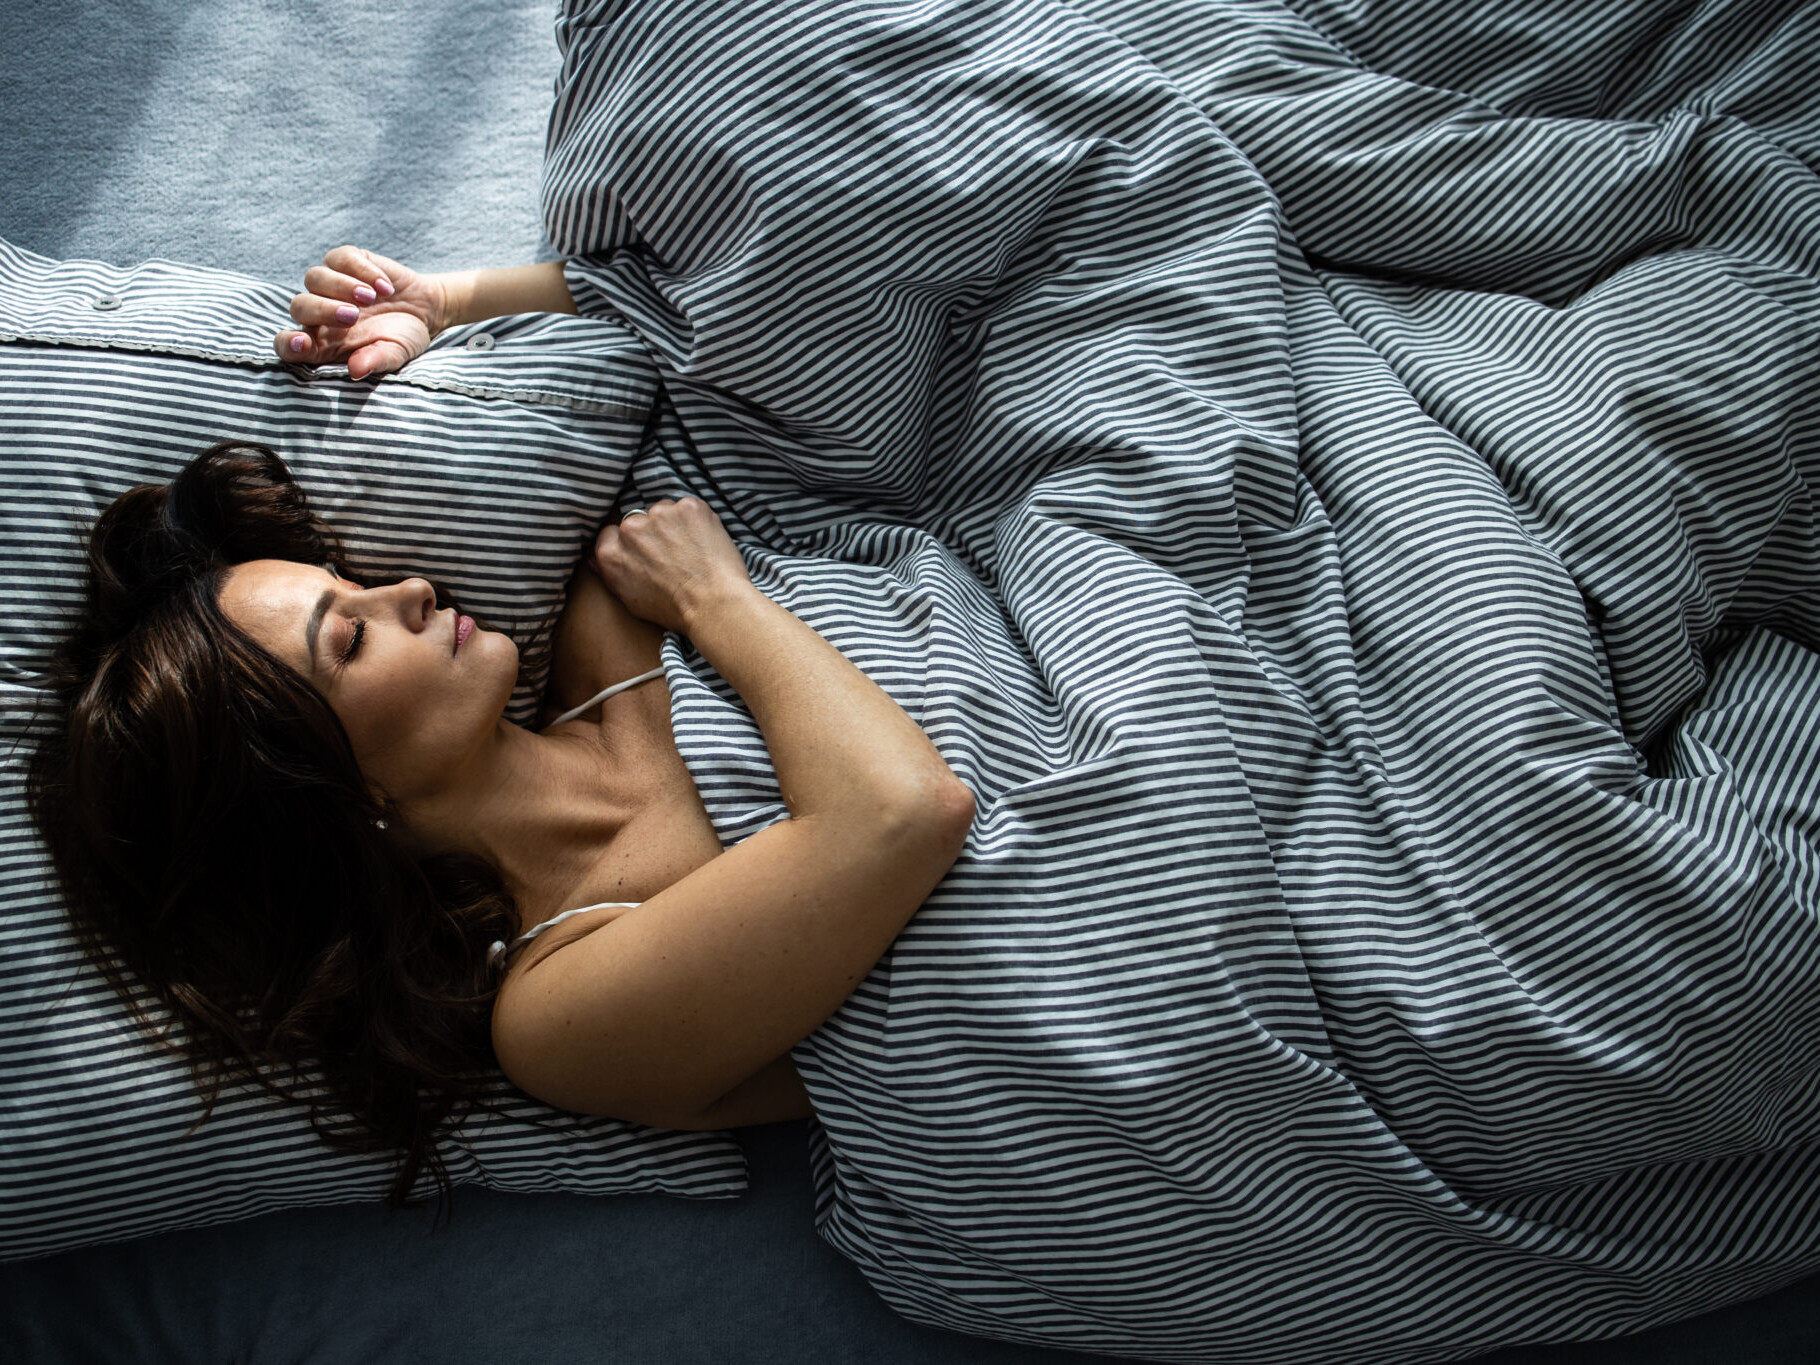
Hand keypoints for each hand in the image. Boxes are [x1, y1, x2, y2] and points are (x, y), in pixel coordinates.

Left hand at [273, 246, 450, 379]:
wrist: (425, 310)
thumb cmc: (403, 337)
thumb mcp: (395, 354)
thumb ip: (374, 361)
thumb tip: (356, 370)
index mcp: (323, 343)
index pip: (289, 345)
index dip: (288, 344)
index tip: (302, 342)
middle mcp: (319, 313)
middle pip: (299, 306)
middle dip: (322, 310)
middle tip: (353, 316)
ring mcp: (330, 284)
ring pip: (314, 278)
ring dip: (341, 286)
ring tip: (371, 298)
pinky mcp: (346, 260)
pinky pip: (341, 259)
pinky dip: (363, 271)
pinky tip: (386, 287)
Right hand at [591, 499, 753, 633]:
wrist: (714, 604)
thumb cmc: (675, 610)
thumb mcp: (631, 601)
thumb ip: (611, 574)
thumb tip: (594, 558)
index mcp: (611, 552)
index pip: (610, 534)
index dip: (629, 544)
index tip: (644, 553)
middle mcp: (630, 529)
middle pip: (637, 520)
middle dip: (652, 534)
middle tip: (673, 554)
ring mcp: (660, 514)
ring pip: (663, 511)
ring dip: (674, 525)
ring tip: (692, 550)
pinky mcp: (687, 507)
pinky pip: (689, 508)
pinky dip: (697, 521)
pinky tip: (705, 542)